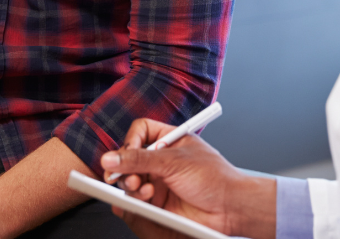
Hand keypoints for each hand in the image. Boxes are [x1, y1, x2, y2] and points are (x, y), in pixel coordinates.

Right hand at [101, 119, 275, 238]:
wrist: (228, 208)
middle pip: (129, 158)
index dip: (132, 140)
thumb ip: (140, 160)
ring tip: (142, 188)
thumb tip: (111, 158)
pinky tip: (147, 198)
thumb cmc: (214, 177)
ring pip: (129, 180)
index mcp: (169, 140)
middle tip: (130, 177)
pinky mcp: (157, 203)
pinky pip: (135, 201)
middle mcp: (161, 160)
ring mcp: (158, 181)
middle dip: (126, 167)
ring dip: (131, 185)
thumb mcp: (174, 162)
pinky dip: (137, 200)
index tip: (128, 152)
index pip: (140, 131)